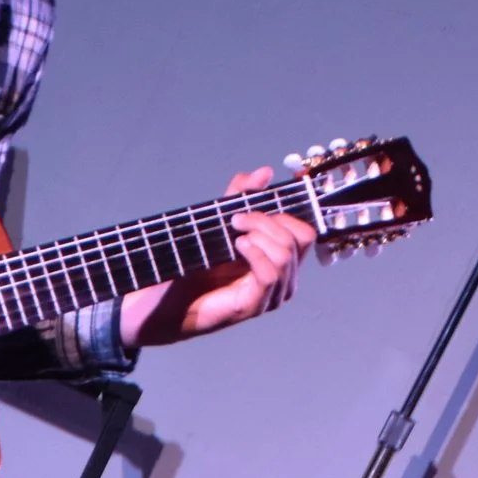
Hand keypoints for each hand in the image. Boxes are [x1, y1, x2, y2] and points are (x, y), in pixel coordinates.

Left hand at [120, 167, 316, 347]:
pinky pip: (270, 274)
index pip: (305, 232)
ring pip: (286, 254)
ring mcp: (273, 294)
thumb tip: (264, 172)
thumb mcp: (220, 219)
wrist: (172, 297)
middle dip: (267, 220)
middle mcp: (284, 277)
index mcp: (283, 259)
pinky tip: (237, 246)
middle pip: (298, 239)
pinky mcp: (255, 305)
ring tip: (234, 234)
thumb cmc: (198, 264)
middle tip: (237, 219)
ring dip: (259, 234)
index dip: (289, 210)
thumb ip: (241, 195)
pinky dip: (255, 253)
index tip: (262, 197)